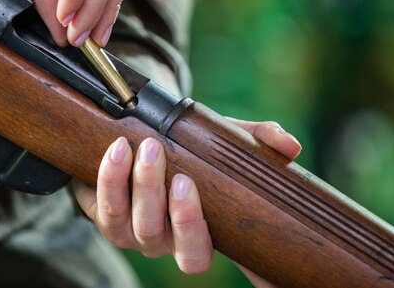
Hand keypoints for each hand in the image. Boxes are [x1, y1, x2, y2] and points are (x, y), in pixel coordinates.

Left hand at [73, 119, 300, 280]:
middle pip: (158, 235)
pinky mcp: (105, 217)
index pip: (196, 252)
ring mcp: (130, 232)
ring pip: (129, 221)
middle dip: (156, 195)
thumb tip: (291, 147)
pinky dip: (109, 176)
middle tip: (160, 152)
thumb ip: (260, 142)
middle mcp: (162, 240)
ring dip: (134, 182)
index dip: (190, 226)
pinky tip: (117, 149)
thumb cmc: (194, 152)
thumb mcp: (228, 145)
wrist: (146, 141)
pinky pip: (102, 206)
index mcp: (195, 235)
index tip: (188, 183)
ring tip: (143, 145)